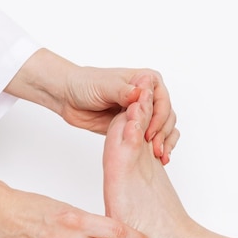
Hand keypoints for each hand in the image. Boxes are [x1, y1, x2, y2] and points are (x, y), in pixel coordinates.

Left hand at [62, 68, 179, 164]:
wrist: (70, 98)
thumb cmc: (86, 85)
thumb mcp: (104, 86)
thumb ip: (123, 91)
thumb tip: (139, 93)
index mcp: (146, 80)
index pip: (163, 101)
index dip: (159, 118)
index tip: (149, 133)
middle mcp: (148, 95)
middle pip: (167, 116)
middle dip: (163, 133)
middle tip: (155, 149)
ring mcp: (143, 111)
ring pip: (164, 128)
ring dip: (164, 142)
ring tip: (159, 156)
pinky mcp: (136, 125)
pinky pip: (153, 136)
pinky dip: (157, 146)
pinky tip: (157, 157)